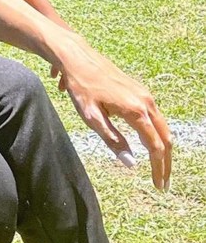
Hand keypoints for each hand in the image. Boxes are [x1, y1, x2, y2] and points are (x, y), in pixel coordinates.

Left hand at [55, 33, 171, 190]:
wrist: (77, 57)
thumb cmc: (81, 87)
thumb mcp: (92, 117)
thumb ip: (113, 140)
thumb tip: (132, 163)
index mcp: (136, 110)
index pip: (155, 147)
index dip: (158, 168)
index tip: (157, 186)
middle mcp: (146, 101)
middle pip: (165, 138)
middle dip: (165, 162)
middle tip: (162, 182)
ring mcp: (144, 94)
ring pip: (162, 127)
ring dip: (163, 148)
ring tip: (158, 167)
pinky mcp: (139, 90)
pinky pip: (155, 117)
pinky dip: (157, 134)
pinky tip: (149, 144)